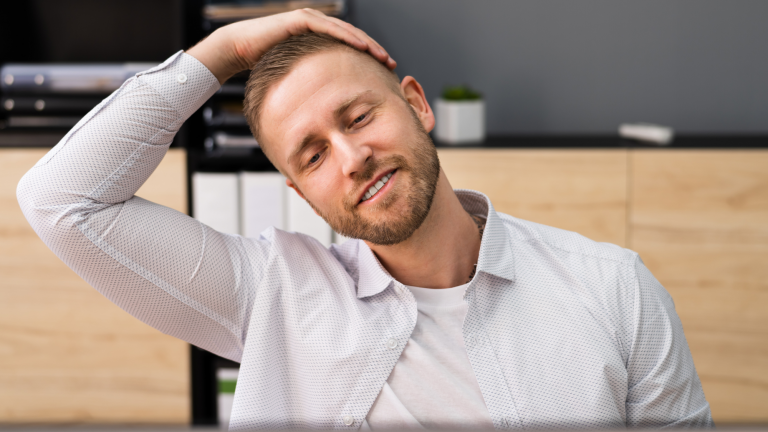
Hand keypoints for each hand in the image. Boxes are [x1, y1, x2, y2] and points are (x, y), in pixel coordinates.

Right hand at [187, 8, 395, 83]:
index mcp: (319, 43)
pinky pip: (330, 28)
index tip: (384, 72)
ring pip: (346, 31)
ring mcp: (311, 21)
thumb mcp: (297, 80)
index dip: (368, 58)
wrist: (239, 50)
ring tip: (382, 56)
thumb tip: (325, 111)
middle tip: (391, 63)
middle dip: (374, 50)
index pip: (350, 48)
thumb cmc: (264, 67)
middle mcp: (318, 28)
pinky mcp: (302, 20)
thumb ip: (312, 87)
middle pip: (353, 38)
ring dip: (366, 43)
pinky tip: (363, 47)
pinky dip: (348, 37)